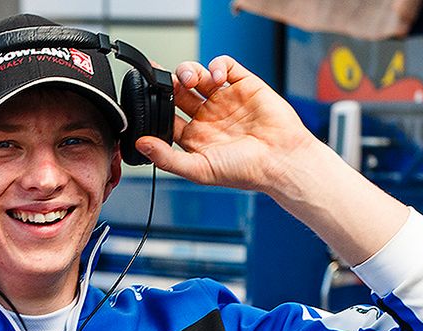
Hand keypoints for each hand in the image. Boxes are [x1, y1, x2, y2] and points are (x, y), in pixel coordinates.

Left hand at [136, 56, 319, 192]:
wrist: (281, 161)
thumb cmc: (245, 171)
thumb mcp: (199, 170)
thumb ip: (167, 158)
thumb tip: (141, 145)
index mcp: (195, 136)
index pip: (167, 115)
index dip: (156, 104)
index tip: (147, 97)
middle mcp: (208, 116)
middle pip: (180, 91)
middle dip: (170, 83)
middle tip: (166, 82)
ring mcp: (225, 99)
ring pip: (199, 75)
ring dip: (189, 71)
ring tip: (191, 79)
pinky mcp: (243, 84)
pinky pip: (224, 66)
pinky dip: (216, 65)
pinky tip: (217, 78)